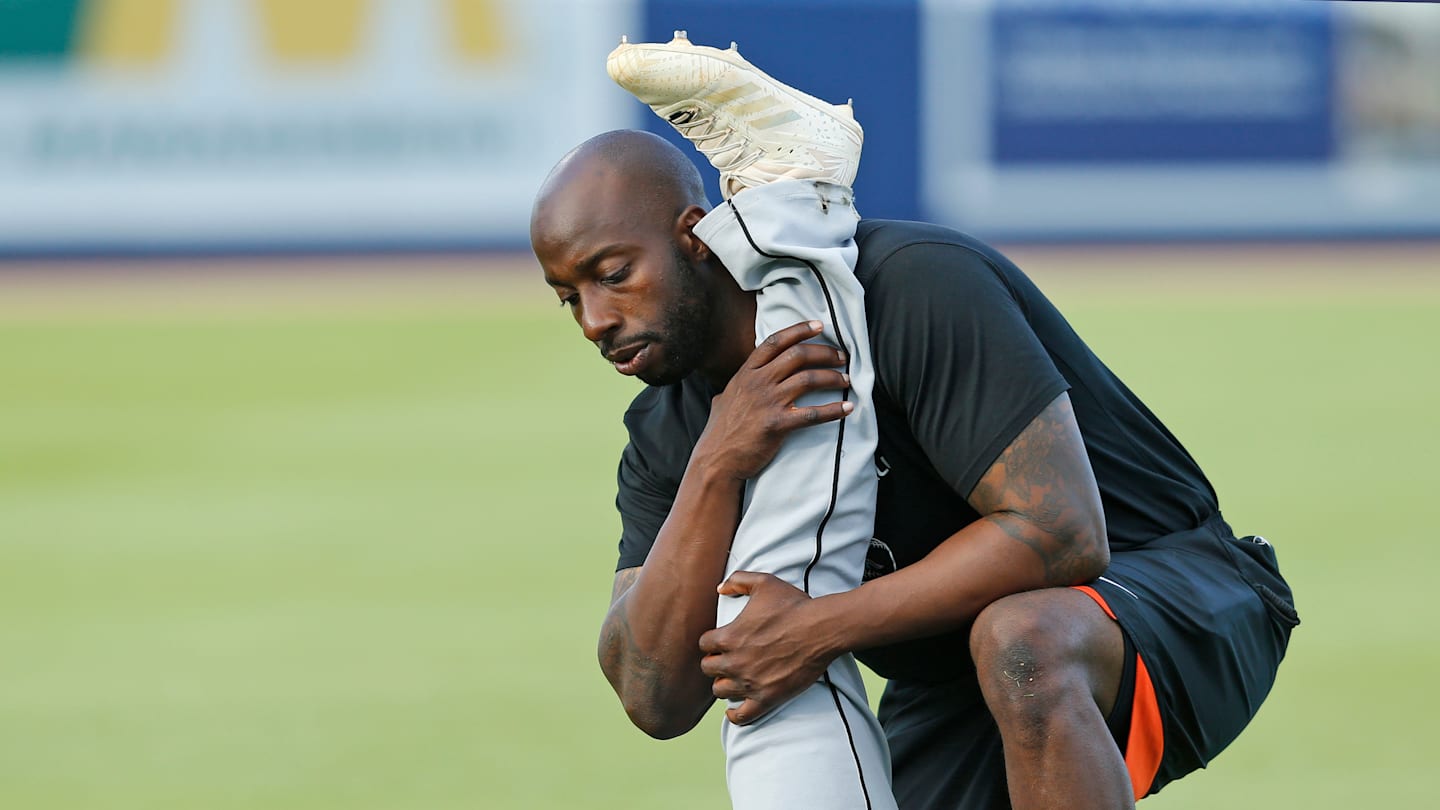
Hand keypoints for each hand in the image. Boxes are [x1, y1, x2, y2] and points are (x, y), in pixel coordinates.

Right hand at [695, 320, 851, 481]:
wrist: (716, 460)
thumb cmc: (720, 431)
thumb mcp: (724, 397)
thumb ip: (738, 384)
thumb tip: (740, 379)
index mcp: (746, 373)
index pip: (776, 342)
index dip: (799, 330)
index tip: (819, 325)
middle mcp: (757, 383)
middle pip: (797, 355)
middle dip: (824, 352)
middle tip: (841, 357)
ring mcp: (768, 402)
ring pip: (808, 379)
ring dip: (832, 377)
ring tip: (846, 379)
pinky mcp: (777, 424)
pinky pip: (812, 414)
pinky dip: (834, 410)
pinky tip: (847, 408)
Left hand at [698, 571, 840, 724]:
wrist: (821, 629)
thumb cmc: (794, 605)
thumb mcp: (764, 582)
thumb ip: (738, 580)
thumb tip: (720, 588)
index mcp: (729, 636)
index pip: (704, 644)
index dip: (711, 643)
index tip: (720, 642)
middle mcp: (734, 662)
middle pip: (708, 669)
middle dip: (715, 664)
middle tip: (727, 660)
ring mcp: (750, 682)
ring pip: (721, 691)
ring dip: (724, 685)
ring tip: (734, 680)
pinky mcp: (768, 698)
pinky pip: (742, 715)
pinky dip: (735, 715)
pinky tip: (735, 710)